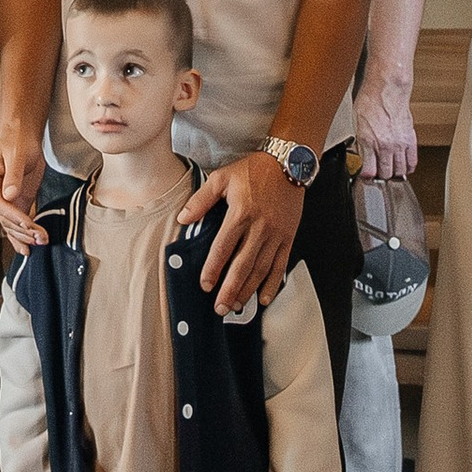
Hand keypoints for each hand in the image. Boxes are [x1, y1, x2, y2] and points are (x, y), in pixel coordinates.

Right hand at [0, 122, 47, 249]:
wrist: (24, 138)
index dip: (12, 214)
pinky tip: (26, 248)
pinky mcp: (14, 204)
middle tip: (38, 236)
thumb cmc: (17, 142)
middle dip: (21, 228)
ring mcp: (2, 201)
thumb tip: (9, 195)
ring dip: (24, 235)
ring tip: (39, 242)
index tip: (27, 222)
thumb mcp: (16, 155)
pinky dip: (21, 236)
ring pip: (10, 224)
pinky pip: (15, 223)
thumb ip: (13, 175)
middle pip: (4, 217)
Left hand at [178, 150, 302, 314]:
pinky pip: (280, 265)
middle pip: (243, 265)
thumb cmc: (253, 170)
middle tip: (220, 307)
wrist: (288, 163)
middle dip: (230, 289)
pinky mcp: (288, 237)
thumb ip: (201, 200)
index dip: (213, 269)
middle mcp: (259, 227)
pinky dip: (273, 284)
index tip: (206, 286)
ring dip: (249, 290)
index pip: (223, 248)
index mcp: (240, 214)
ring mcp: (276, 234)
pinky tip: (264, 298)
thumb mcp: (222, 178)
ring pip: (261, 269)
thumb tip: (183, 218)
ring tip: (237, 305)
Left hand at [352, 85, 417, 180]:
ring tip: (390, 170)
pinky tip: (403, 167)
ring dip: (394, 173)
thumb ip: (360, 142)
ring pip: (400, 171)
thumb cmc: (370, 101)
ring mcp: (399, 144)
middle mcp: (385, 145)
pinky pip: (412, 161)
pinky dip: (408, 167)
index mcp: (369, 141)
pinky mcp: (410, 140)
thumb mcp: (356, 123)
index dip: (367, 177)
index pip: (369, 172)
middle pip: (386, 174)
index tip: (366, 176)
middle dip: (381, 176)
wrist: (387, 90)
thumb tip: (362, 155)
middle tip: (379, 173)